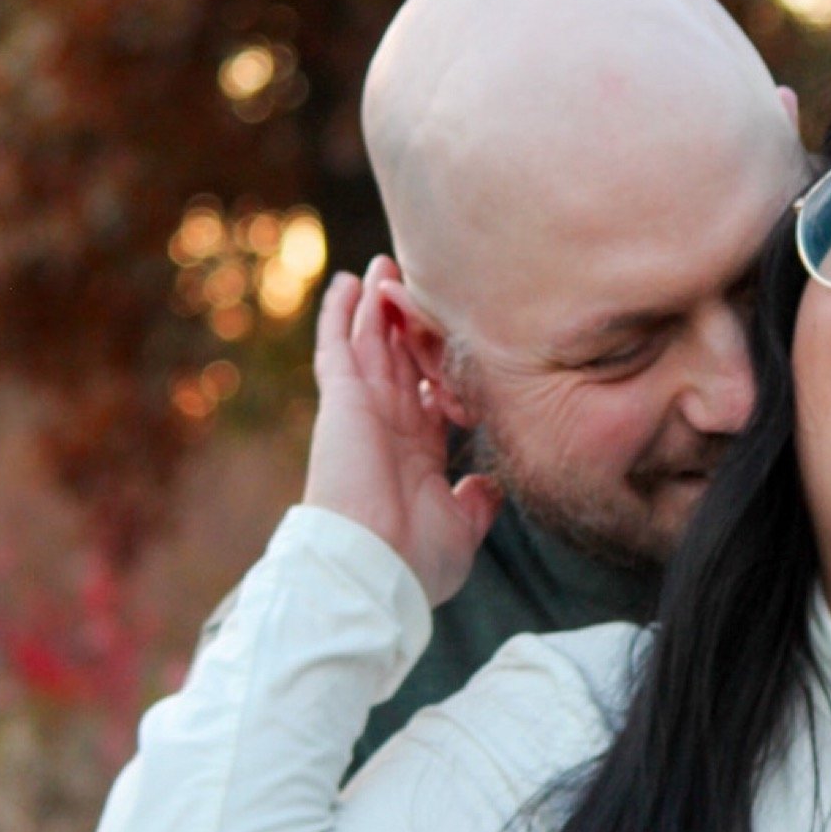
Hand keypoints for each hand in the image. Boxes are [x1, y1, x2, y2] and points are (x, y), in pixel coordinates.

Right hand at [302, 258, 498, 604]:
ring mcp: (364, 410)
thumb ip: (478, 503)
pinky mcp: (342, 400)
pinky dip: (342, 315)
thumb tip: (491, 486)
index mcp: (417, 455)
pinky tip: (349, 283)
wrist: (372, 566)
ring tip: (385, 265)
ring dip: (377, 305)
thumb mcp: (462, 530)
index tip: (454, 342)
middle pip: (400, 361)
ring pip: (371, 344)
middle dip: (407, 324)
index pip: (429, 397)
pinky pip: (339, 348)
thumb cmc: (414, 561)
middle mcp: (390, 427)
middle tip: (414, 283)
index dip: (439, 367)